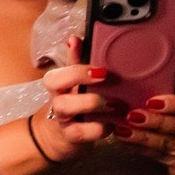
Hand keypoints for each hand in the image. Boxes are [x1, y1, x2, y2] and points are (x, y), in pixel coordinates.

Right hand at [32, 36, 121, 159]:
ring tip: (118, 104)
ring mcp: (63, 119)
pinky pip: (83, 132)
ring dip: (94, 104)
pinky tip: (115, 124)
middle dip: (82, 81)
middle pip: (56, 88)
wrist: (59, 137)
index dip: (77, 70)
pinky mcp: (72, 137)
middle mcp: (58, 100)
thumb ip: (75, 61)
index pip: (56, 74)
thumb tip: (74, 37)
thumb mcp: (73, 84)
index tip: (102, 69)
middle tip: (110, 81)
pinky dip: (101, 128)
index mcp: (59, 86)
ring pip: (68, 108)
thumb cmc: (72, 105)